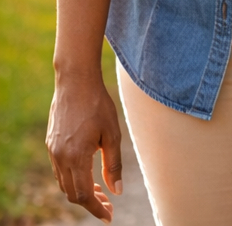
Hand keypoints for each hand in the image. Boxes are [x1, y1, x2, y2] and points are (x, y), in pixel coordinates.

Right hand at [47, 74, 122, 221]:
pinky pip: (60, 169)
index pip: (83, 195)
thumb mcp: (112, 134)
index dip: (96, 208)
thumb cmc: (98, 105)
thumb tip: (117, 191)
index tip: (109, 216)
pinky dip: (73, 177)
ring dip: (80, 190)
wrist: (75, 82)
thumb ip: (113, 164)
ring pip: (64, 182)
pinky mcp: (51, 143)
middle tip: (108, 204)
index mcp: (76, 157)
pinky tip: (87, 171)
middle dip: (90, 202)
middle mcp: (60, 157)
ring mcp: (53, 151)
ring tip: (100, 190)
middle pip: (72, 192)